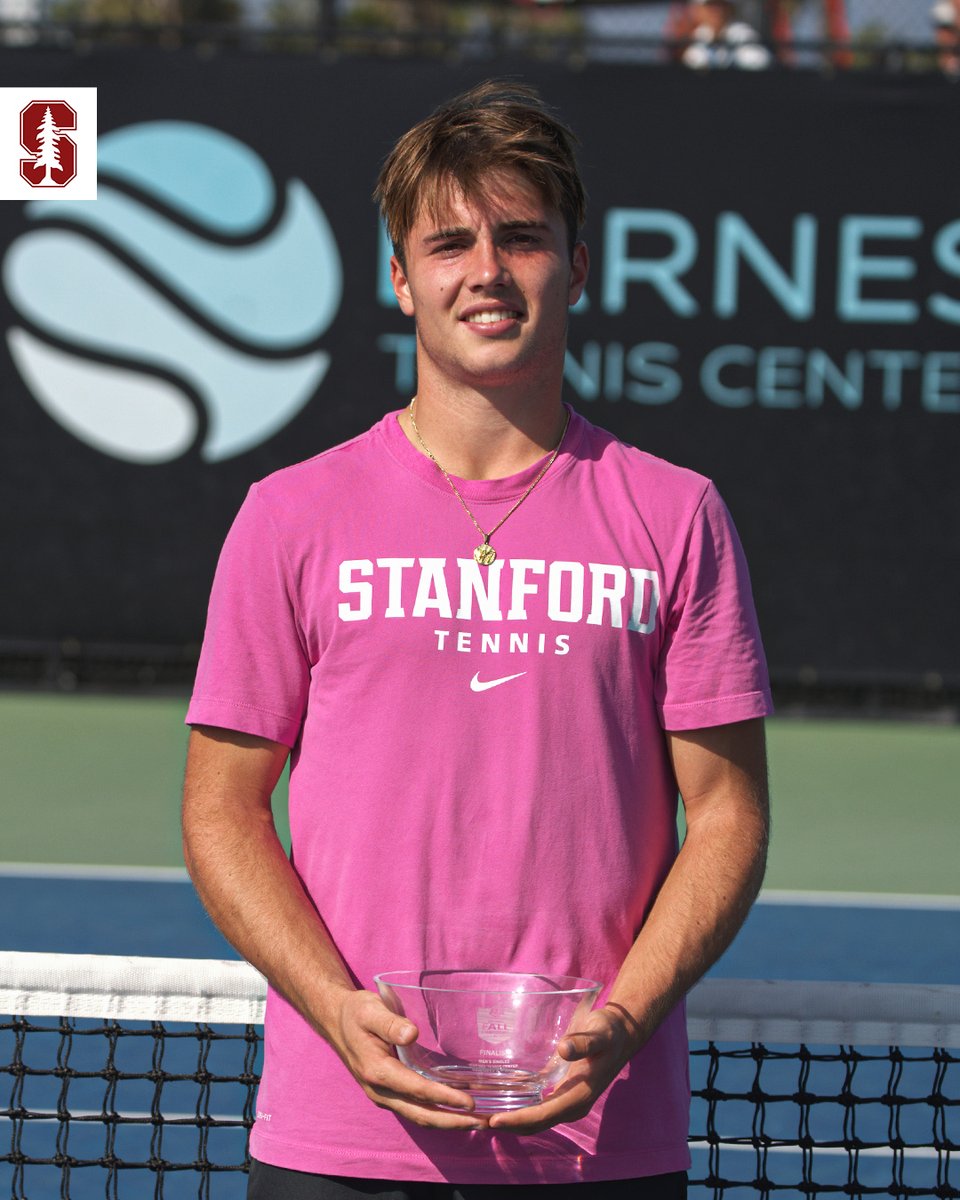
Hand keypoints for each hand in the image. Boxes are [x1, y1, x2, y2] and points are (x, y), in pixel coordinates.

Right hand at [325, 989, 489, 1129]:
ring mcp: (384, 1095)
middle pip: (421, 1114)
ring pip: (419, 1116)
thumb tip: (412, 1034)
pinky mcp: (389, 1093)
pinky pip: (415, 1109)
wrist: (336, 1021)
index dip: (444, 1098)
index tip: (469, 1102)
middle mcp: (380, 1091)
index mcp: (377, 1072)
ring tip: (477, 1121)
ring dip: (447, 1122)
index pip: (417, 1090)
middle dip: (453, 1122)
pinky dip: (437, 1113)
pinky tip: (455, 1109)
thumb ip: (390, 1023)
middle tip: (484, 1123)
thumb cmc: (356, 1013)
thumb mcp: (370, 1010)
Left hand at [486, 1004, 640, 1135]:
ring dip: (508, 1119)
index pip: (543, 1115)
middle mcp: (570, 1105)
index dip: (518, 1119)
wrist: (620, 1034)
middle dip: (506, 1125)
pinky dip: (515, 1106)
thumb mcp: (599, 1034)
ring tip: (478, 1115)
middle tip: (475, 1122)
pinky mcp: (559, 1091)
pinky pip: (535, 1105)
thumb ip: (583, 1043)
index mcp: (578, 1097)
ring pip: (532, 1118)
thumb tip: (563, 1050)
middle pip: (533, 1123)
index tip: (494, 1120)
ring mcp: (564, 1100)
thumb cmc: (609, 1033)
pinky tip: (495, 1097)